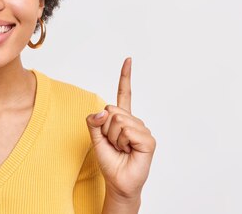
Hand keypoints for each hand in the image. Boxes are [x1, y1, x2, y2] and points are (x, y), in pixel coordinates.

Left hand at [86, 57, 155, 201]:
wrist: (118, 182)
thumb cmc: (109, 161)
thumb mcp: (94, 138)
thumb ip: (93, 121)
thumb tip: (103, 111)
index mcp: (122, 118)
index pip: (124, 93)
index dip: (125, 76)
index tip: (128, 59)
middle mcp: (134, 121)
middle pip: (111, 110)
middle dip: (105, 129)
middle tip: (113, 144)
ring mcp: (142, 129)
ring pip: (118, 121)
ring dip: (113, 138)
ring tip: (121, 149)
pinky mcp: (148, 140)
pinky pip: (128, 131)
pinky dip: (123, 142)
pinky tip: (129, 151)